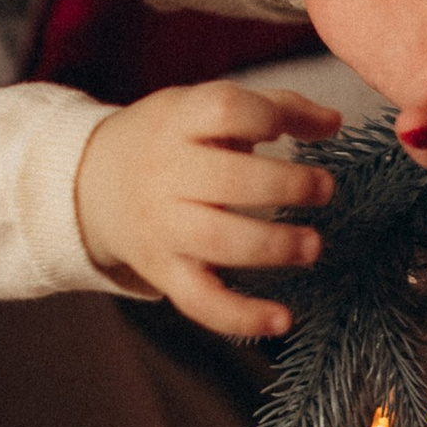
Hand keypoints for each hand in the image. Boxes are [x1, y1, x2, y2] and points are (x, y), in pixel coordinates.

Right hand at [75, 82, 340, 338]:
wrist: (93, 182)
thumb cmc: (172, 141)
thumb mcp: (205, 109)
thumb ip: (274, 107)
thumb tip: (334, 123)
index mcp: (179, 121)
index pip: (223, 110)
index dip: (263, 116)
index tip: (282, 128)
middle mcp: (166, 173)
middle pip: (228, 179)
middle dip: (285, 185)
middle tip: (325, 188)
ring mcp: (163, 226)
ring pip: (218, 241)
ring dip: (273, 245)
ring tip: (313, 245)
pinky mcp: (164, 271)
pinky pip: (201, 301)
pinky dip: (242, 316)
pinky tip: (283, 319)